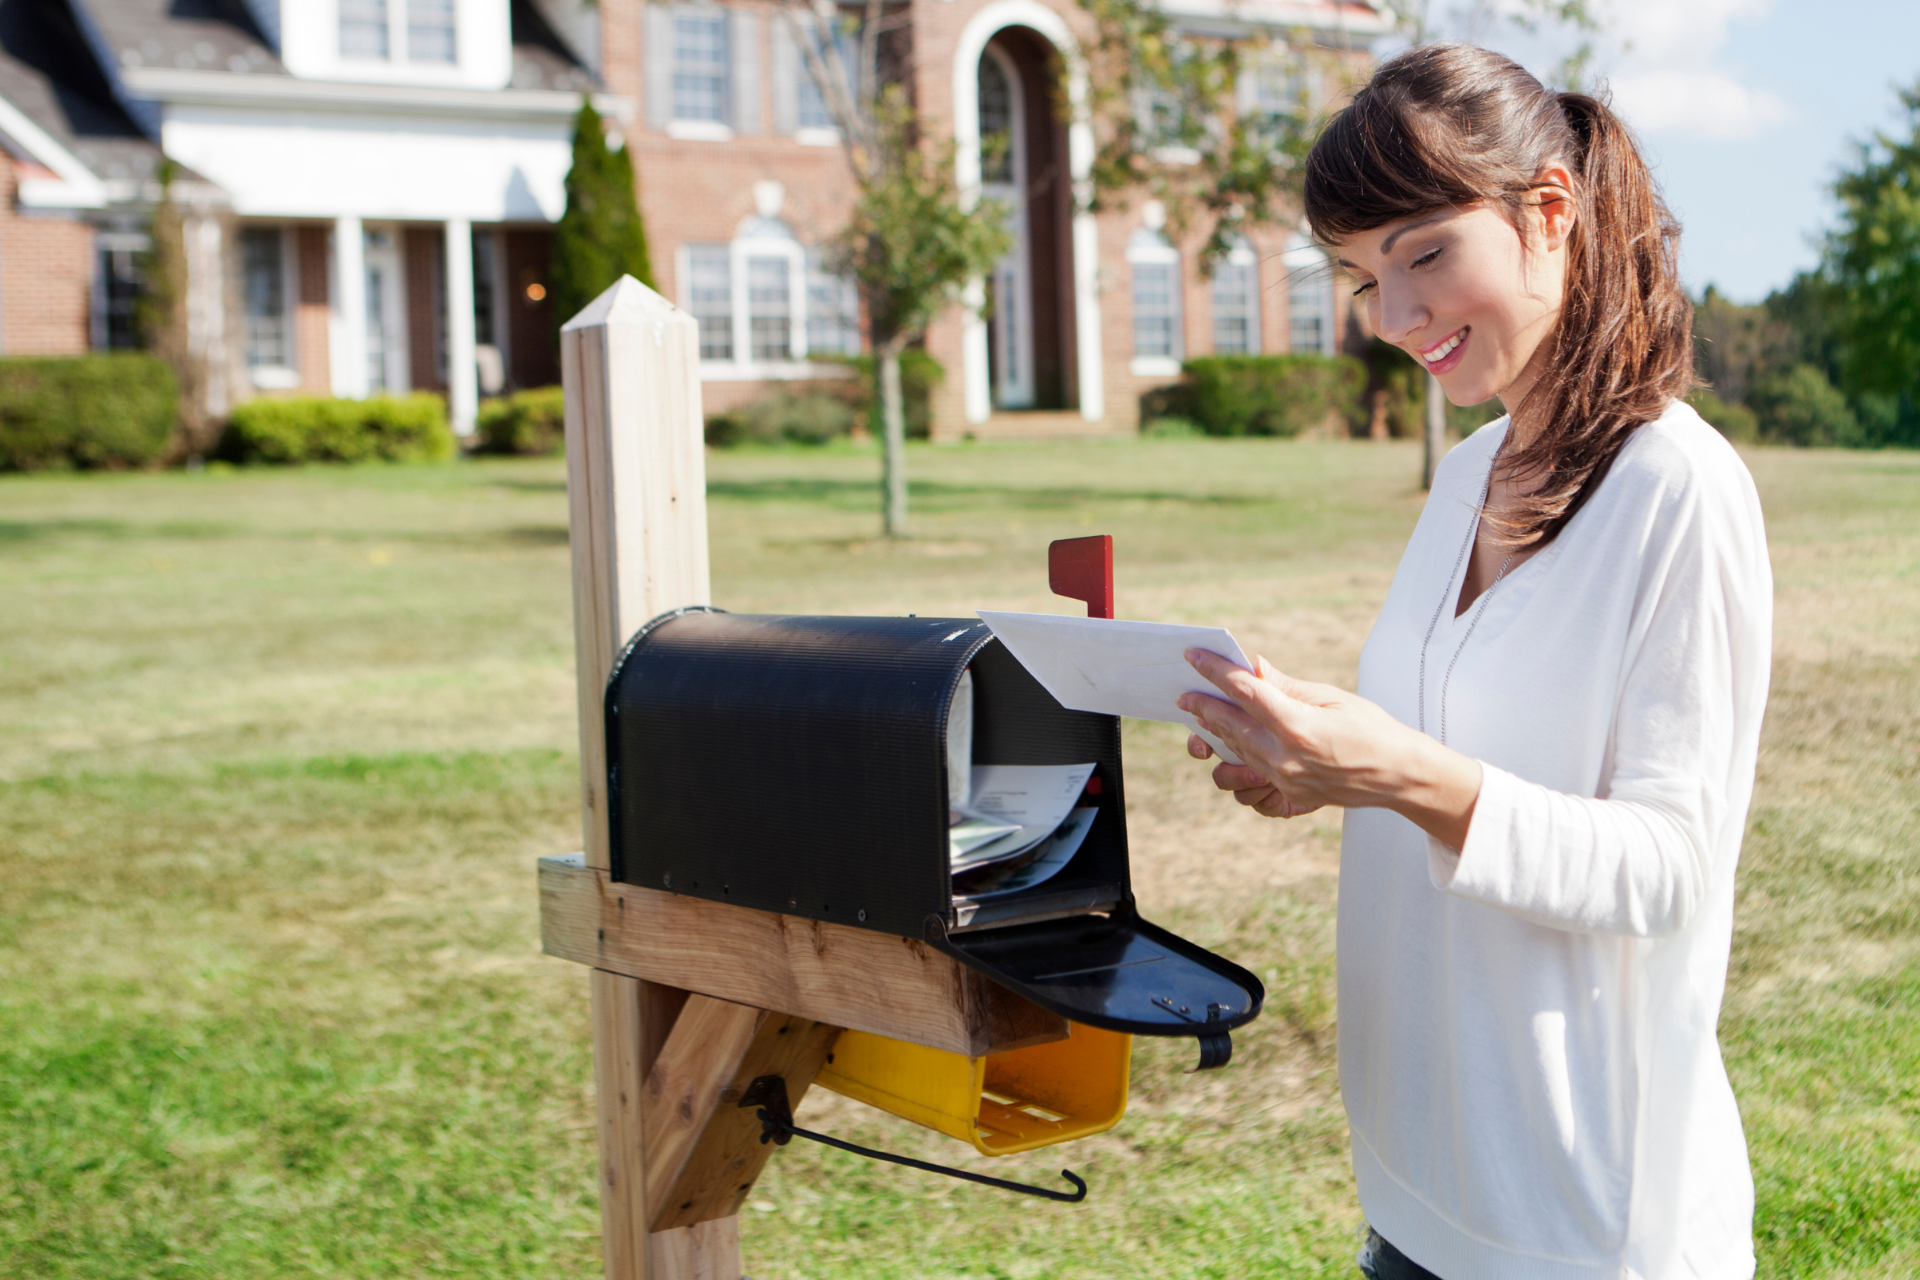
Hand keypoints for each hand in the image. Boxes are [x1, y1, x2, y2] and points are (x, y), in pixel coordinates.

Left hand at [1177, 649, 1483, 847]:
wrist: (1399, 776)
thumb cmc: (1371, 729)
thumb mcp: (1331, 698)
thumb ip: (1286, 685)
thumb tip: (1253, 666)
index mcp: (1297, 726)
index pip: (1244, 691)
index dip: (1215, 671)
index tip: (1193, 656)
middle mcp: (1285, 757)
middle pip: (1229, 725)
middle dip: (1203, 707)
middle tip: (1185, 693)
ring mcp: (1285, 779)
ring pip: (1235, 752)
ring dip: (1217, 732)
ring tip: (1205, 715)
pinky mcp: (1289, 793)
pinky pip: (1251, 771)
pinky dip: (1238, 752)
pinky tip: (1233, 739)